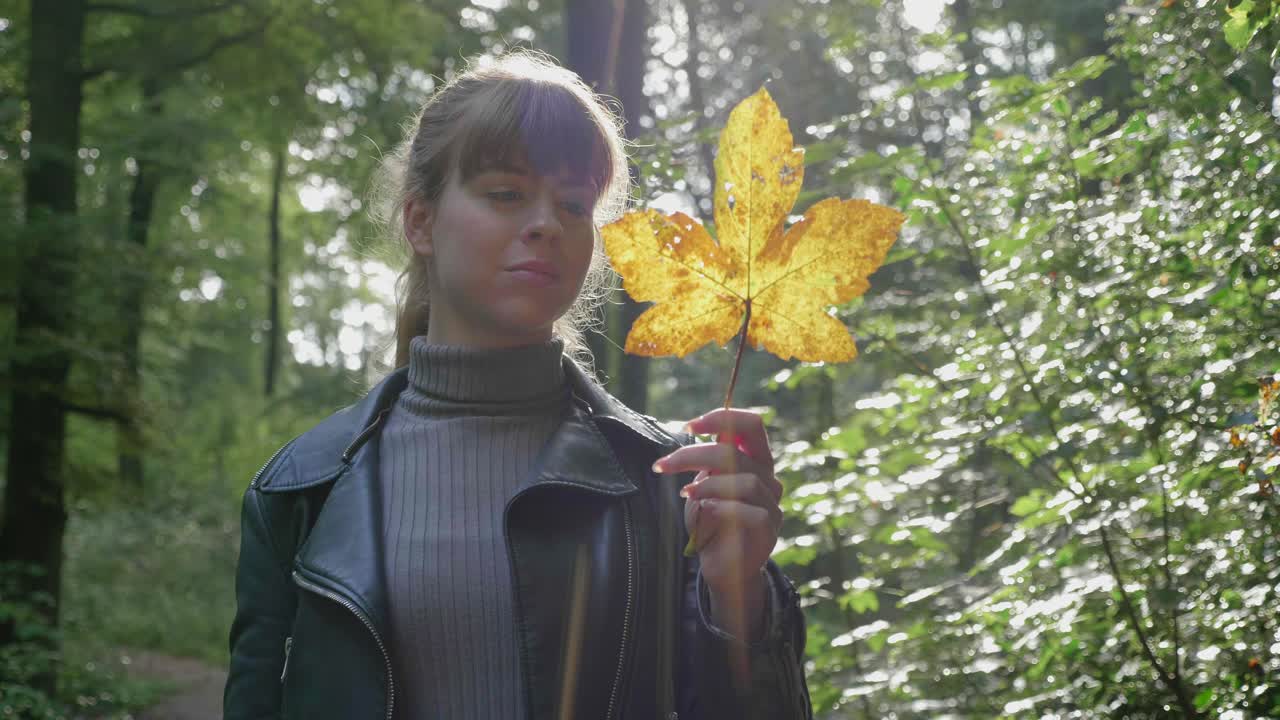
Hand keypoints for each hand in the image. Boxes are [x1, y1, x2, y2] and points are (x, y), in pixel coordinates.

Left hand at [652, 408, 782, 638]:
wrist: (721, 566)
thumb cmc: (711, 523)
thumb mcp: (704, 486)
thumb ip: (707, 463)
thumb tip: (694, 435)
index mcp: (755, 461)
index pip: (751, 424)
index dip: (721, 418)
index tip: (687, 427)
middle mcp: (768, 478)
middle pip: (736, 452)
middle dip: (694, 454)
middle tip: (664, 465)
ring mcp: (772, 504)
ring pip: (743, 480)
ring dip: (707, 485)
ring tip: (688, 495)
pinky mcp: (769, 528)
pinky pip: (746, 510)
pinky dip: (719, 509)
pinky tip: (703, 515)